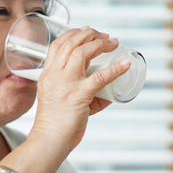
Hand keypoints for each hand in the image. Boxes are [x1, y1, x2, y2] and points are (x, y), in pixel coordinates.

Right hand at [27, 27, 130, 156]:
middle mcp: (54, 75)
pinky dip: (115, 69)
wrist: (49, 141)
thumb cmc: (56, 124)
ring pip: (82, 53)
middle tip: (105, 35)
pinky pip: (100, 78)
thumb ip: (84, 94)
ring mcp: (66, 84)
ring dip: (101, 44)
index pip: (58, 44)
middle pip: (71, 43)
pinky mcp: (79, 96)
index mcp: (48, 75)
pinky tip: (125, 64)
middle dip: (90, 34)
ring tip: (113, 43)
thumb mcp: (63, 101)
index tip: (88, 32)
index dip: (74, 33)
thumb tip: (111, 93)